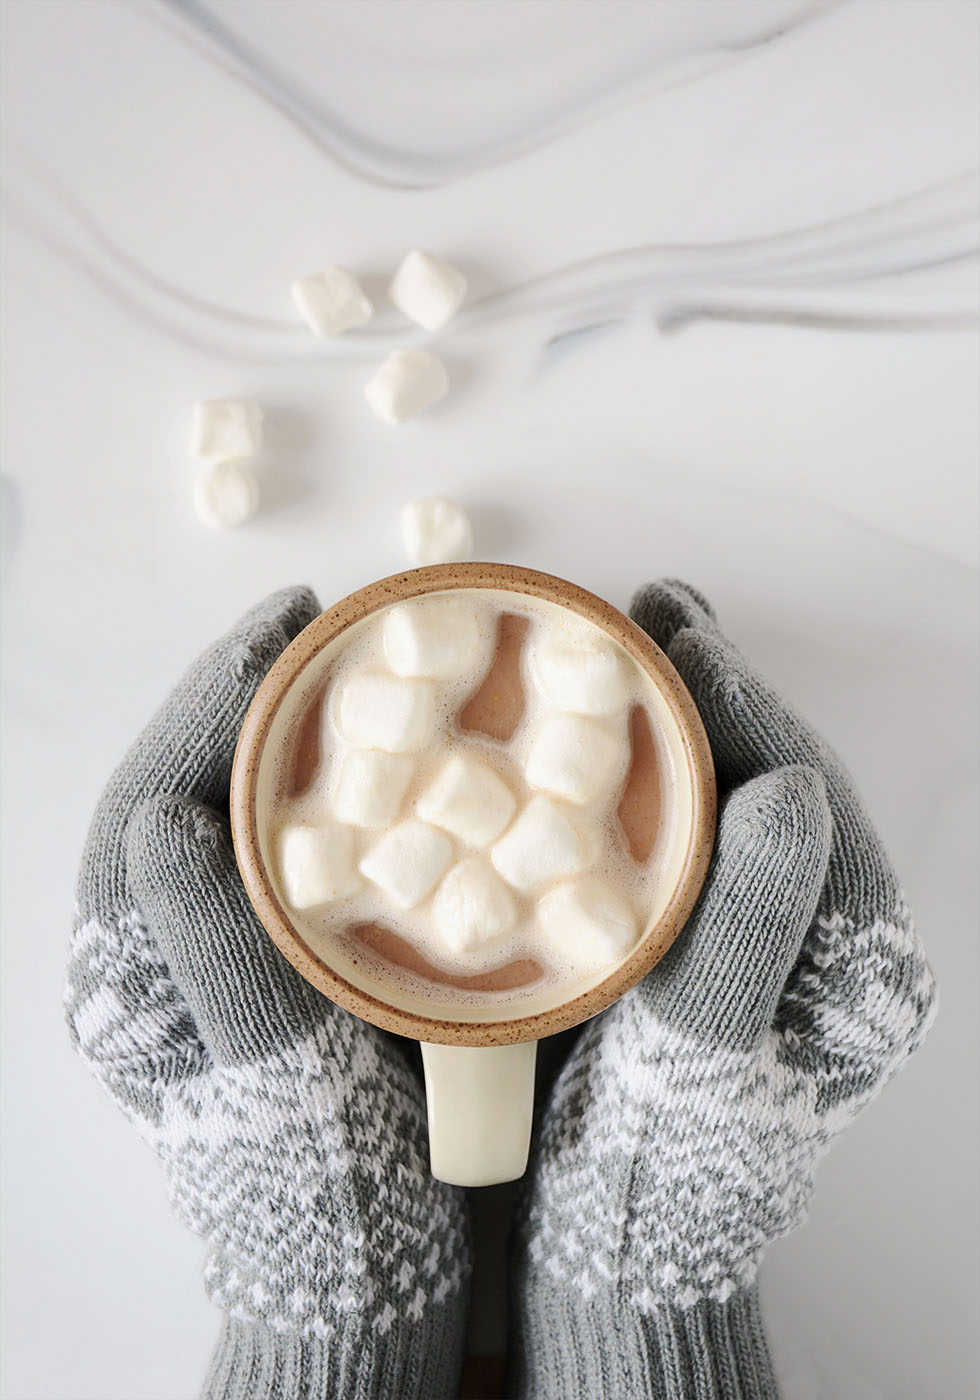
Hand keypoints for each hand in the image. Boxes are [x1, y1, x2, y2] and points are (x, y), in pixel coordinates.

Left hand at [65, 589, 469, 1399]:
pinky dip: (336, 798)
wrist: (366, 1277)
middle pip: (195, 788)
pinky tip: (383, 764)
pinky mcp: (289, 965)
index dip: (210, 702)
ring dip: (291, 739)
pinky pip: (299, 856)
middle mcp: (169, 945)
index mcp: (133, 963)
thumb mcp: (265, 1073)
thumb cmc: (311, 1189)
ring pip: (247, 815)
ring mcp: (229, 952)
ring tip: (346, 672)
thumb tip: (160, 819)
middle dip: (249, 701)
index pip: (155, 795)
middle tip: (315, 627)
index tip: (275, 629)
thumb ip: (213, 955)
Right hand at [510, 580, 935, 1399]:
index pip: (799, 790)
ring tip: (621, 658)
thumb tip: (789, 786)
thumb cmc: (664, 1177)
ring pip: (723, 807)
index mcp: (851, 955)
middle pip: (766, 781)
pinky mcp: (703, 956)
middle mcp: (818, 938)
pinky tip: (591, 753)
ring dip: (674, 731)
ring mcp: (760, 944)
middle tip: (649, 613)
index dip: (739, 700)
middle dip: (708, 696)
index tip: (677, 625)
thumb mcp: (704, 1056)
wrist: (617, 1263)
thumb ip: (749, 930)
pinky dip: (641, 790)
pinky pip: (681, 847)